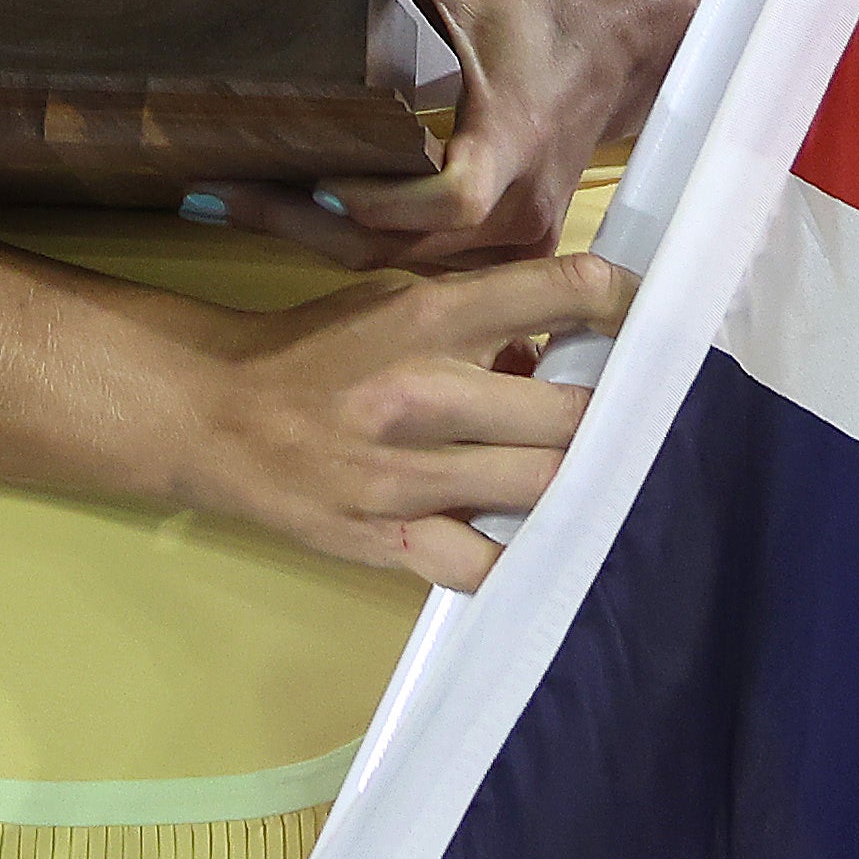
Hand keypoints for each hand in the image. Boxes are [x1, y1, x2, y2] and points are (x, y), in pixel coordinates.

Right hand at [171, 249, 639, 590]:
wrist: (213, 417)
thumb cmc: (314, 353)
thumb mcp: (392, 303)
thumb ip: (478, 319)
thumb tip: (565, 351)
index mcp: (425, 317)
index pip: (560, 290)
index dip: (624, 303)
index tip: (646, 323)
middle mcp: (421, 392)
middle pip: (570, 414)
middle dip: (606, 419)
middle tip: (622, 423)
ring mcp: (403, 476)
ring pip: (542, 490)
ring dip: (573, 487)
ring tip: (585, 480)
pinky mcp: (386, 540)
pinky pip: (484, 568)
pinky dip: (517, 559)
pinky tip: (528, 544)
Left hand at [215, 0, 708, 273]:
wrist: (617, 48)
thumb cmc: (536, 9)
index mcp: (510, 144)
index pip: (445, 199)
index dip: (375, 197)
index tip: (310, 174)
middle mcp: (518, 208)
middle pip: (401, 248)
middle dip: (307, 227)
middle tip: (221, 195)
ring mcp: (517, 238)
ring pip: (406, 266)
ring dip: (326, 240)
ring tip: (242, 203)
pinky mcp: (511, 246)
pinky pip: (427, 265)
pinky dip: (367, 244)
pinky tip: (303, 217)